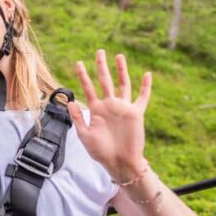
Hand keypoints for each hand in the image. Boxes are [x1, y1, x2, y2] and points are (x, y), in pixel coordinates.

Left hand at [67, 50, 151, 181]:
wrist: (119, 163)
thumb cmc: (101, 152)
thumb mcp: (84, 135)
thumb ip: (78, 118)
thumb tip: (69, 102)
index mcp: (96, 109)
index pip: (88, 88)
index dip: (83, 76)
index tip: (78, 63)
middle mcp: (109, 105)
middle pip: (105, 81)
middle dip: (101, 66)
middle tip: (99, 51)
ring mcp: (123, 108)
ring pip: (123, 84)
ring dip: (121, 70)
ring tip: (118, 56)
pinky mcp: (136, 113)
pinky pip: (142, 97)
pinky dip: (145, 86)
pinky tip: (146, 74)